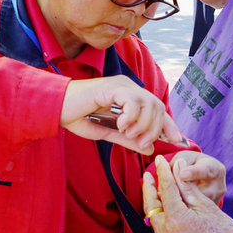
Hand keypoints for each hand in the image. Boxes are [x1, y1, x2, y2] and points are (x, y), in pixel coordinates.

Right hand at [60, 75, 184, 154]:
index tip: (178, 140)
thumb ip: (128, 139)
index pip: (157, 108)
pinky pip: (133, 101)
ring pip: (148, 103)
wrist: (55, 108)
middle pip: (157, 106)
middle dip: (154, 128)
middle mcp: (129, 87)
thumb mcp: (107, 133)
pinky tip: (120, 125)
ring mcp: (121, 85)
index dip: (169, 124)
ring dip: (143, 124)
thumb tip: (149, 148)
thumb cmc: (77, 117)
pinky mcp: (112, 87)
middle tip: (141, 143)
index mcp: (129, 96)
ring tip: (128, 135)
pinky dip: (131, 116)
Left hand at [142, 155, 232, 232]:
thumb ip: (188, 187)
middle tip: (149, 175)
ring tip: (157, 192)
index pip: (166, 189)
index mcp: (177, 219)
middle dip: (149, 189)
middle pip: (151, 206)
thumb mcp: (208, 206)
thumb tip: (177, 168)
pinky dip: (163, 223)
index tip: (160, 160)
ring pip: (155, 221)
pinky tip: (168, 215)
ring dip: (155, 206)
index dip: (163, 172)